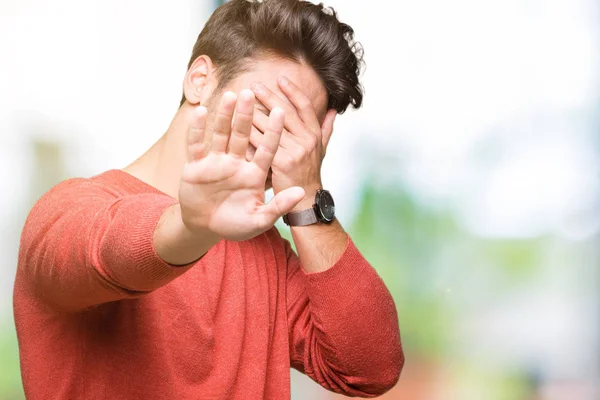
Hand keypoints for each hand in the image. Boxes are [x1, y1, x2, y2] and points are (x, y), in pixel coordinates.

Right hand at [178, 89, 304, 240]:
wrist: (206, 228)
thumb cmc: (235, 225)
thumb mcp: (259, 220)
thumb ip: (279, 206)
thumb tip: (301, 193)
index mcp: (254, 173)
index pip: (266, 148)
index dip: (273, 130)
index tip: (281, 111)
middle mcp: (237, 163)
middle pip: (243, 134)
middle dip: (248, 114)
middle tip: (253, 92)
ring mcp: (216, 162)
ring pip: (221, 134)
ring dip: (225, 116)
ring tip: (231, 95)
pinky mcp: (196, 166)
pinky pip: (196, 145)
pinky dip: (197, 130)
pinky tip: (200, 112)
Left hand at [250, 77, 336, 209]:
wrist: (306, 201)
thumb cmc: (309, 173)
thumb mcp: (321, 150)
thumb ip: (326, 129)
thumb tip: (333, 111)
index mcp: (315, 134)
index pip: (304, 107)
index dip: (293, 91)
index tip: (280, 79)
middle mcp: (307, 140)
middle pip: (286, 112)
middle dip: (269, 97)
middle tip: (254, 86)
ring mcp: (295, 151)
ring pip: (271, 126)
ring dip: (255, 111)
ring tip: (242, 101)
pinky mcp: (281, 163)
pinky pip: (262, 144)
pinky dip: (250, 133)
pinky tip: (238, 125)